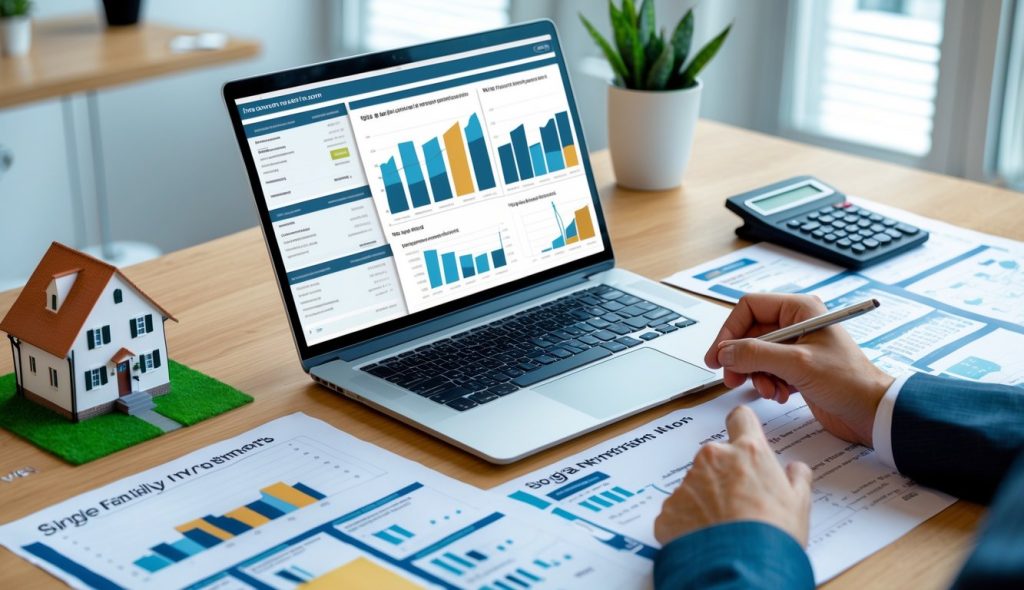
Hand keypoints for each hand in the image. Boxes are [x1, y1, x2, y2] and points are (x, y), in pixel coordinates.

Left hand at [654, 406, 811, 545]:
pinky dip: (689, 522)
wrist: (744, 568)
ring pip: (696, 485)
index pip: (740, 418)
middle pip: (716, 457)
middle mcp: (713, 459)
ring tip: (723, 527)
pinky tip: (706, 539)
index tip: (742, 435)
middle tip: (739, 504)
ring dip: (705, 499)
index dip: (742, 427)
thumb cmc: (774, 535)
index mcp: (747, 452)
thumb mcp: (799, 504)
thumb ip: (797, 479)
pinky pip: (679, 510)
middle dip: (724, 475)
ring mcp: (687, 483)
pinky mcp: (669, 509)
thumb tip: (796, 469)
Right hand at [705, 293, 893, 446]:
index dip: (729, 331)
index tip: (718, 355)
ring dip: (755, 374)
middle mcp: (796, 324)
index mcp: (800, 309)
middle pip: (749, 334)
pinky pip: (767, 370)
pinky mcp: (796, 368)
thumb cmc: (849, 381)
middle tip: (732, 378)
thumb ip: (755, 354)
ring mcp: (796, 346)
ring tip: (767, 390)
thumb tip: (724, 352)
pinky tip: (780, 395)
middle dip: (740, 358)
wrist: (873, 412)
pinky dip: (767, 383)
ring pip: (755, 354)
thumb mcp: (797, 364)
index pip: (749, 308)